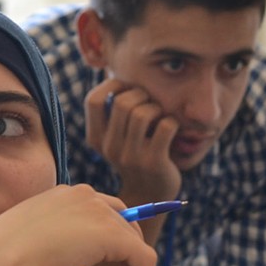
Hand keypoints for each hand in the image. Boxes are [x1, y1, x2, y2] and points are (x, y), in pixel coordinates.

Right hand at [0, 185, 156, 265]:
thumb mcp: (25, 243)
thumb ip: (48, 242)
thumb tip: (57, 262)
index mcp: (62, 196)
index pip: (102, 213)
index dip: (113, 244)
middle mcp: (84, 196)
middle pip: (126, 226)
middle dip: (129, 262)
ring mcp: (100, 213)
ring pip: (136, 249)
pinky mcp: (114, 235)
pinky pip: (144, 261)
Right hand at [85, 77, 180, 205]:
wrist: (152, 194)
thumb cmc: (137, 154)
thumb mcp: (118, 136)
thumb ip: (115, 112)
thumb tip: (116, 71)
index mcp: (97, 139)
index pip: (94, 100)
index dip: (112, 86)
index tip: (126, 89)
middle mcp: (110, 148)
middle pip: (123, 102)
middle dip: (141, 95)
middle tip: (150, 103)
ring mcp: (131, 156)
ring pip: (143, 112)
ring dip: (156, 108)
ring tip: (159, 116)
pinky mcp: (154, 162)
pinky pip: (165, 125)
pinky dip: (172, 121)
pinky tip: (171, 129)